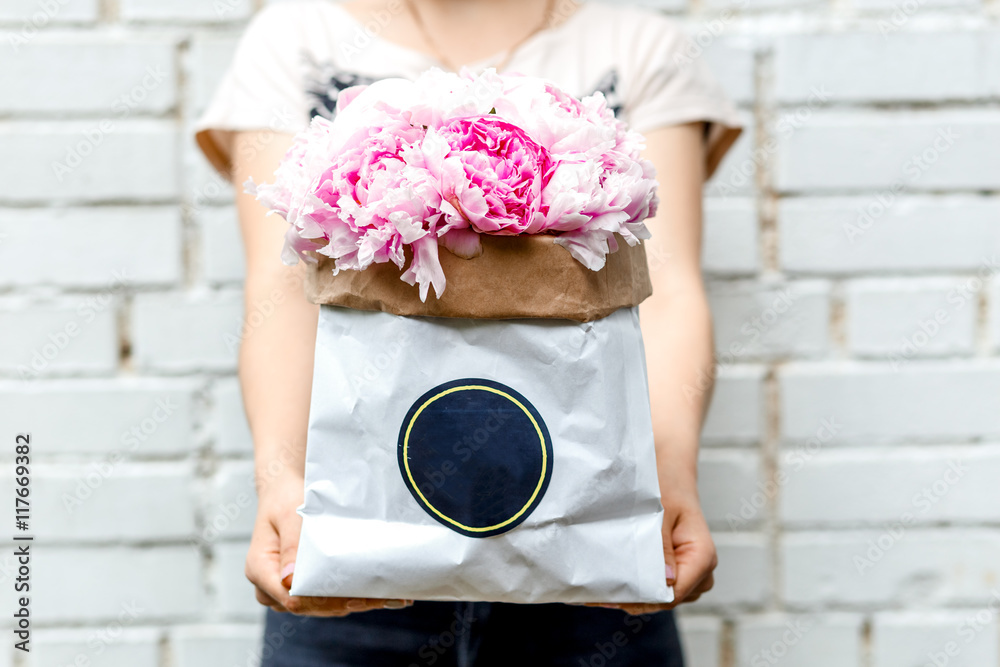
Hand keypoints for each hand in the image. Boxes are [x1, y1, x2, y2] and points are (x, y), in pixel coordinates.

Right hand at [244, 473, 413, 615]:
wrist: (284, 490)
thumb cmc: (286, 498)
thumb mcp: (289, 515)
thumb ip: (291, 545)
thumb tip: (289, 581)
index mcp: (260, 569)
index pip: (293, 598)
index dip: (325, 601)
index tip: (355, 596)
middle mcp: (269, 586)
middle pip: (309, 606)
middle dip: (346, 602)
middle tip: (382, 596)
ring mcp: (284, 589)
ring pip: (319, 606)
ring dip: (352, 602)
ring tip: (386, 596)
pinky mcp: (300, 587)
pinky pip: (324, 599)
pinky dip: (349, 596)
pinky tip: (377, 594)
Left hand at [584, 476, 716, 614]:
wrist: (672, 475)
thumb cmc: (667, 487)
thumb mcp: (660, 511)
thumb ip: (661, 546)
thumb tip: (664, 581)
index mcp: (703, 557)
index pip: (673, 594)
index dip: (643, 598)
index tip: (612, 595)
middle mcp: (702, 571)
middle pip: (666, 599)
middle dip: (635, 597)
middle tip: (598, 591)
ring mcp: (693, 575)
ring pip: (662, 597)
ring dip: (635, 592)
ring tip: (604, 584)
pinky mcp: (680, 572)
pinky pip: (660, 587)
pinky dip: (640, 584)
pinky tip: (616, 578)